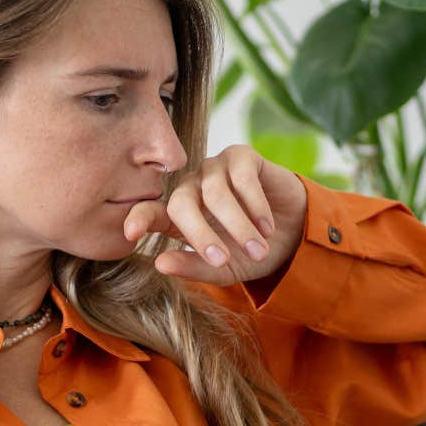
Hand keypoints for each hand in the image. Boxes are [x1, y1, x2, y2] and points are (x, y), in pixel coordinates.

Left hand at [123, 145, 306, 285]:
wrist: (294, 235)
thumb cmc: (252, 252)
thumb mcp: (224, 269)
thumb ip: (193, 266)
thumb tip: (160, 263)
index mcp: (179, 217)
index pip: (149, 212)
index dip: (138, 219)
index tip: (131, 235)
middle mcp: (192, 188)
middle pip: (181, 203)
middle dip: (201, 235)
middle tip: (222, 261)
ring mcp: (215, 169)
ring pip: (215, 193)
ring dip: (238, 227)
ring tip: (258, 250)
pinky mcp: (242, 157)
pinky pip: (242, 177)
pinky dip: (255, 206)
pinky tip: (267, 227)